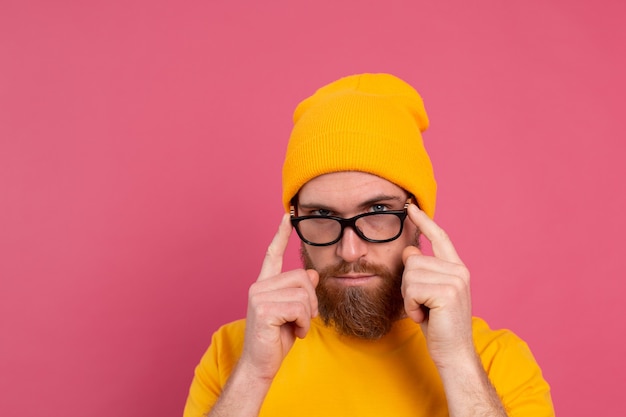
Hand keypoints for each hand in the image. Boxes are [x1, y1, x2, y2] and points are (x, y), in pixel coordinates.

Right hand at [239, 214, 318, 380]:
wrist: (260, 365)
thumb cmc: (276, 339)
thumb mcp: (294, 313)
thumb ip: (301, 292)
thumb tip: (313, 274)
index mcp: (264, 284)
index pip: (272, 254)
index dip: (281, 235)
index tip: (287, 216)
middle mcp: (259, 286)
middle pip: (302, 277)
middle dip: (312, 300)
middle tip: (304, 319)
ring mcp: (258, 296)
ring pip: (304, 294)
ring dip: (308, 316)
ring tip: (297, 327)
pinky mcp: (263, 309)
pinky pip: (300, 308)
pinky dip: (304, 324)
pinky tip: (295, 333)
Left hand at [401, 204, 473, 365]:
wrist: (453, 353)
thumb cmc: (438, 325)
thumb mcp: (427, 293)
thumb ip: (422, 272)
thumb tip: (409, 251)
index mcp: (456, 268)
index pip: (439, 237)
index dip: (424, 221)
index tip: (411, 206)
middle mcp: (459, 270)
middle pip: (413, 260)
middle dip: (408, 284)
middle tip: (422, 304)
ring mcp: (455, 280)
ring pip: (410, 274)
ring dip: (409, 297)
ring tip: (425, 311)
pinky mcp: (447, 293)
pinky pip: (411, 289)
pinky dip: (411, 306)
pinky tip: (424, 316)